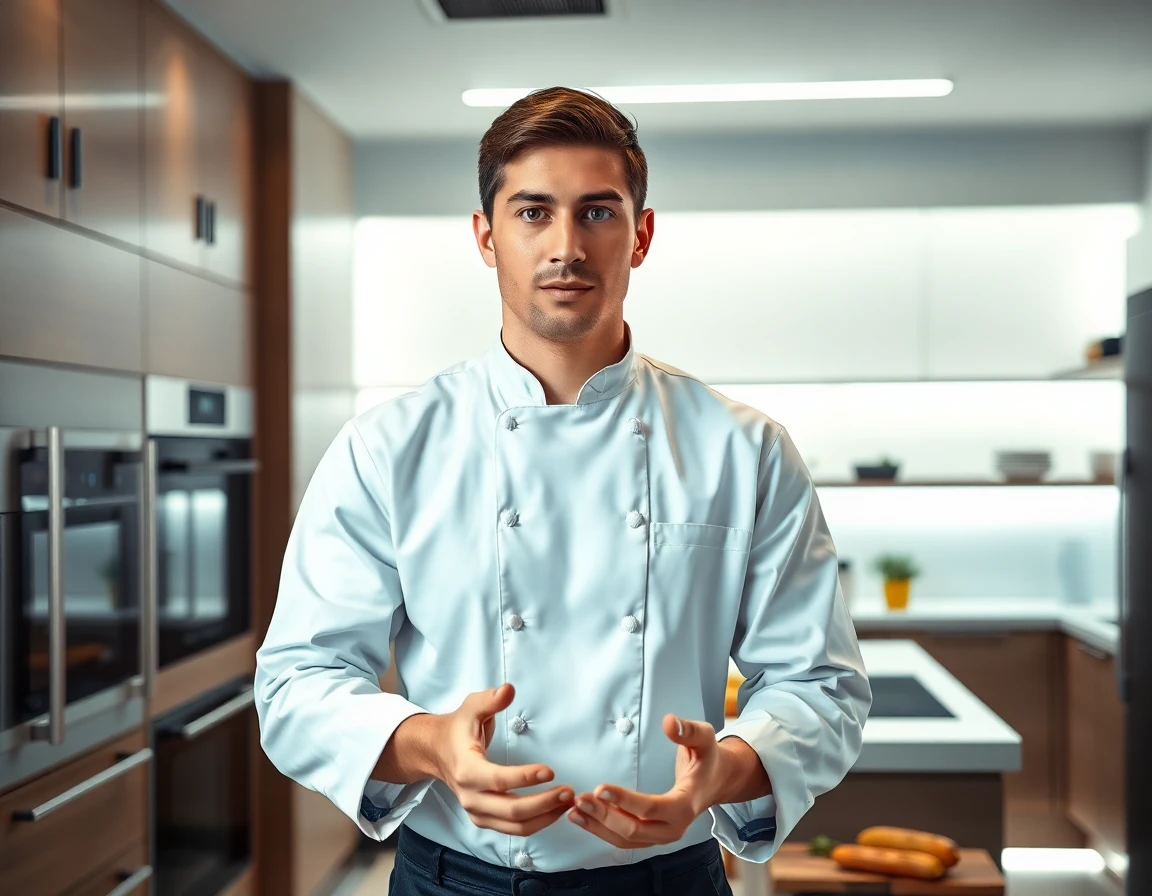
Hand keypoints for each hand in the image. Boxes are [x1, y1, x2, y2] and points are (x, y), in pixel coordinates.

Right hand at [435, 683, 574, 835]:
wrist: (437, 751)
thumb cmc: (458, 729)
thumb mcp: (471, 708)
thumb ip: (491, 699)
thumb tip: (508, 689)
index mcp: (466, 770)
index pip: (498, 780)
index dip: (524, 778)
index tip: (550, 771)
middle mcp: (470, 796)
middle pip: (511, 810)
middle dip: (543, 804)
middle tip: (568, 792)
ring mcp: (477, 811)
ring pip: (515, 826)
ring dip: (545, 817)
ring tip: (568, 802)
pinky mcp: (485, 818)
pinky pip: (514, 829)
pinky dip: (537, 823)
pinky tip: (555, 810)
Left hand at [566, 714, 727, 847]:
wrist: (714, 781)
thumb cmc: (708, 759)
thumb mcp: (705, 738)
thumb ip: (688, 730)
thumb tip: (669, 722)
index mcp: (686, 805)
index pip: (651, 809)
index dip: (625, 800)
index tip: (600, 789)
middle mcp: (673, 828)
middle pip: (634, 829)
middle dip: (604, 816)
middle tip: (581, 799)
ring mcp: (661, 836)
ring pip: (625, 839)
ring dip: (597, 826)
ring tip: (574, 810)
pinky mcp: (651, 836)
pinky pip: (623, 839)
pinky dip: (601, 830)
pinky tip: (582, 818)